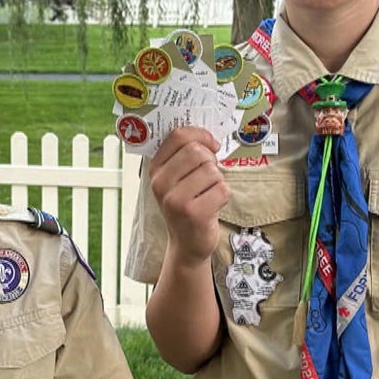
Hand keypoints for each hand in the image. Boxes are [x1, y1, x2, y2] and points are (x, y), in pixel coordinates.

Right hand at [149, 126, 229, 265]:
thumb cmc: (186, 205)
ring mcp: (175, 200)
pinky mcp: (194, 214)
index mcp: (155, 169)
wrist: (186, 243)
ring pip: (212, 170)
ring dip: (217, 180)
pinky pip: (222, 189)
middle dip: (210, 161)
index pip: (178, 136)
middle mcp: (160, 183)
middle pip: (196, 151)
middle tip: (208, 176)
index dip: (200, 134)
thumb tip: (207, 134)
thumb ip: (184, 155)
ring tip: (207, 193)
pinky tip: (212, 206)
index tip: (211, 144)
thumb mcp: (176, 179)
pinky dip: (223, 196)